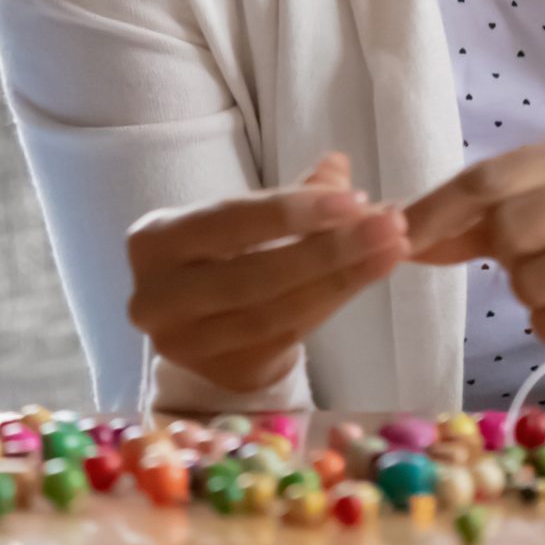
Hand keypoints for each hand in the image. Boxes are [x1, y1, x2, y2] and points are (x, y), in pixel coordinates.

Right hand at [125, 152, 406, 394]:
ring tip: (393, 252)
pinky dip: (332, 306)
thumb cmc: (220, 253)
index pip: (228, 222)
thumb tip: (339, 168)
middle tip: (392, 228)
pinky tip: (365, 280)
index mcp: (152, 243)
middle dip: (330, 251)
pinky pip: (289, 340)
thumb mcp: (241, 216)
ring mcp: (188, 347)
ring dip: (343, 282)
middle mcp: (157, 300)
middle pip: (254, 276)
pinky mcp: (225, 376)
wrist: (197, 319)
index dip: (292, 211)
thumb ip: (289, 194)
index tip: (357, 200)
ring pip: (276, 314)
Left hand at [402, 127, 544, 379]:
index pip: (488, 177)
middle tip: (534, 261)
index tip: (397, 236)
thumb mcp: (532, 214)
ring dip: (532, 295)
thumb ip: (467, 221)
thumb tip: (393, 229)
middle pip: (508, 227)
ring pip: (531, 280)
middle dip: (507, 257)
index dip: (437, 210)